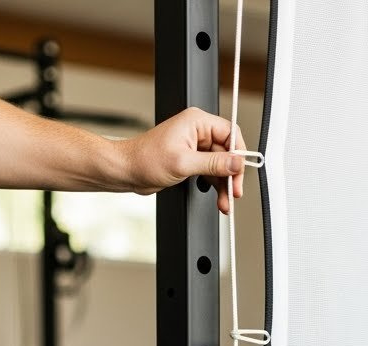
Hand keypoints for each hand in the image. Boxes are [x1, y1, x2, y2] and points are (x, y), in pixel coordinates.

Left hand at [122, 108, 246, 211]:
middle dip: (231, 175)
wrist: (127, 171)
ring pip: (220, 165)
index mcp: (197, 121)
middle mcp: (197, 131)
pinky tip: (218, 198)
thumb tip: (236, 162)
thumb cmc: (146, 160)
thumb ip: (214, 163)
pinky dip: (215, 186)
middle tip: (234, 192)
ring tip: (225, 202)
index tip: (239, 173)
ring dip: (224, 185)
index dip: (238, 154)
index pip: (230, 133)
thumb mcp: (184, 163)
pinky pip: (210, 172)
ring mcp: (195, 146)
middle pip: (227, 152)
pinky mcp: (191, 160)